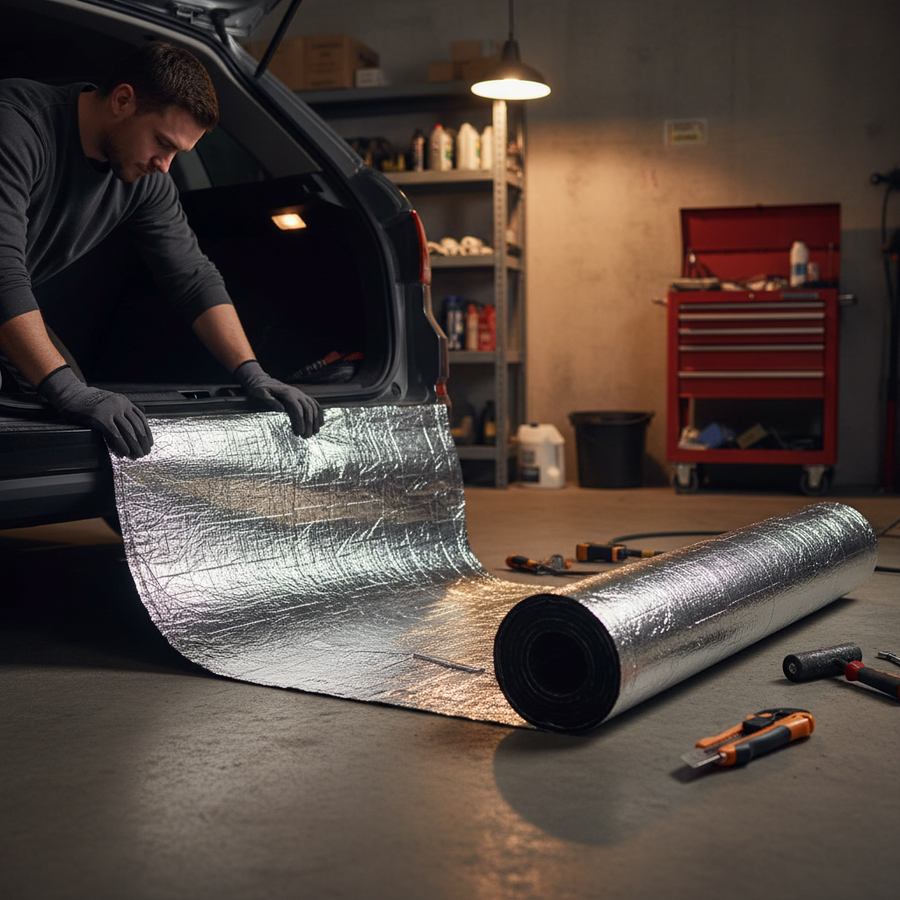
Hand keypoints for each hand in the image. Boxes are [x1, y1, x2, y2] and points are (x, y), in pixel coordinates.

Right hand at [38, 366, 152, 457]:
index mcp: (125, 402)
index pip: (141, 419)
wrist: (71, 394)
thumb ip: (124, 411)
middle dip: (142, 442)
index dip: (147, 433)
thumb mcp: (111, 402)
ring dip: (134, 446)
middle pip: (137, 427)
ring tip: (137, 455)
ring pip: (128, 431)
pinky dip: (121, 445)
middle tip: (145, 452)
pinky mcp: (100, 418)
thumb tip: (139, 421)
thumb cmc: (89, 401)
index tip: (149, 443)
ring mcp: (110, 411)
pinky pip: (115, 434)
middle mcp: (121, 405)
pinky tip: (124, 452)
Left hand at [234, 360, 323, 438]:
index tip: (300, 433)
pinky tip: (320, 423)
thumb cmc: (261, 389)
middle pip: (308, 409)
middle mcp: (297, 393)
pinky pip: (315, 404)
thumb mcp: (261, 393)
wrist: (264, 381)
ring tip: (314, 433)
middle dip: (309, 424)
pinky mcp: (303, 397)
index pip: (298, 408)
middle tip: (307, 437)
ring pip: (314, 407)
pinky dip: (319, 414)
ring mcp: (301, 394)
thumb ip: (271, 401)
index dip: (300, 421)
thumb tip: (282, 410)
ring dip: (316, 420)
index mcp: (288, 393)